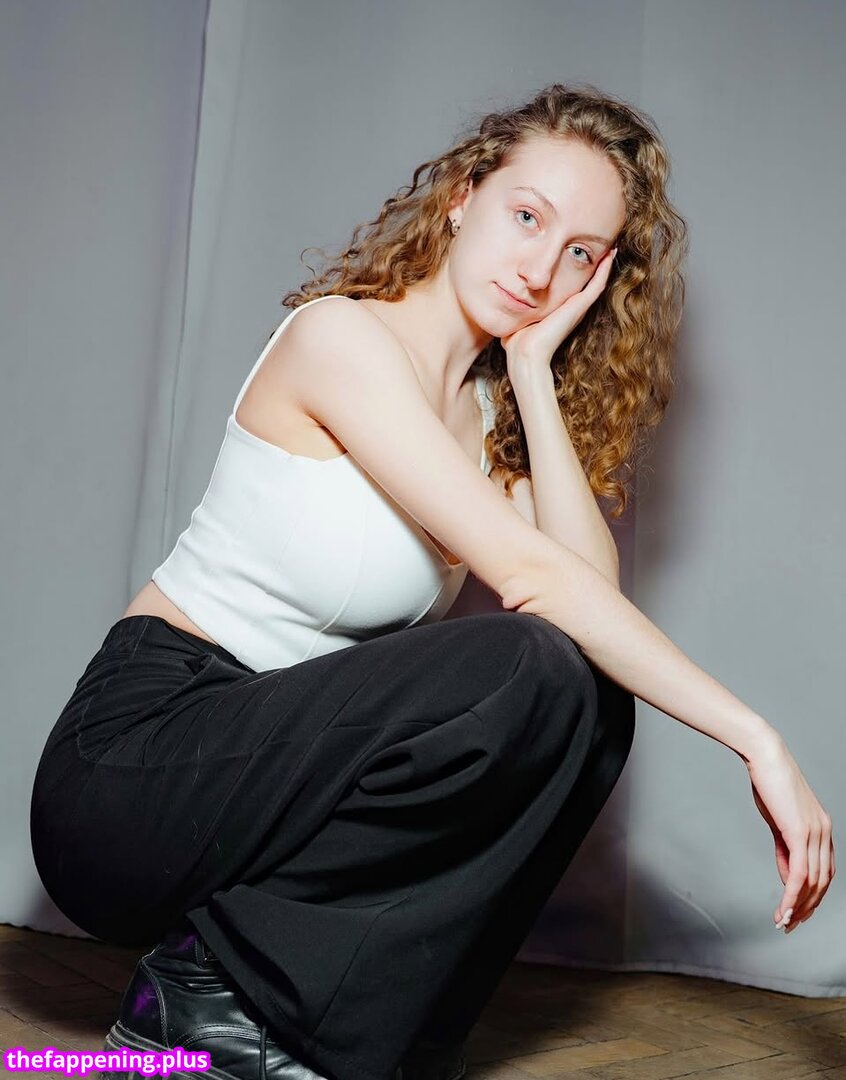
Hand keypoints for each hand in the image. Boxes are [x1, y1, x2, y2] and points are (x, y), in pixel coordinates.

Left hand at [500, 247, 616, 379]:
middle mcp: (572, 308)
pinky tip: (610, 254)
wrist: (525, 354)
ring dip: (604, 263)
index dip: (577, 267)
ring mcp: (577, 308)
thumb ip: (515, 308)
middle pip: (588, 280)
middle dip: (594, 262)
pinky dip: (605, 270)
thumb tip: (502, 301)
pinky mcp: (579, 307)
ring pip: (597, 280)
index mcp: (559, 309)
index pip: (572, 284)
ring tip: (611, 244)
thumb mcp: (517, 317)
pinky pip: (597, 285)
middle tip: (603, 243)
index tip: (579, 249)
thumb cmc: (517, 342)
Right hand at [746, 734, 834, 932]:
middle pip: (822, 883)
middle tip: (789, 925)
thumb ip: (786, 848)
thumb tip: (788, 875)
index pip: (824, 873)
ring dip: (798, 907)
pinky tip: (783, 908)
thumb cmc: (769, 783)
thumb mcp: (779, 821)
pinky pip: (799, 873)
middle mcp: (825, 833)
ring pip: (812, 882)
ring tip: (783, 922)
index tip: (796, 913)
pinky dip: (791, 895)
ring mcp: (815, 833)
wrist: (765, 757)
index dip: (812, 897)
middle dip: (806, 908)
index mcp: (823, 829)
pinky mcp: (800, 832)